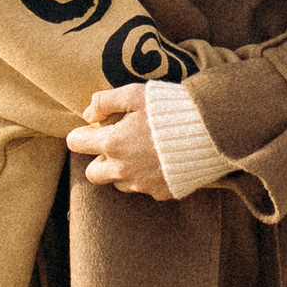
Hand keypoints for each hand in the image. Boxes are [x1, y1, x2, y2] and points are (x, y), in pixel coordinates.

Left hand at [66, 82, 174, 197]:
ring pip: (119, 183)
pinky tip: (160, 160)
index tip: (95, 128)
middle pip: (92, 174)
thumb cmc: (171, 108)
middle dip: (99, 159)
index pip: (76, 143)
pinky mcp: (162, 192)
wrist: (210, 132)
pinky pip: (145, 188)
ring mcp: (142, 184)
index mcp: (113, 143)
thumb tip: (87, 114)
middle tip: (116, 143)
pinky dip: (147, 177)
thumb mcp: (136, 94)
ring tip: (142, 150)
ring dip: (123, 169)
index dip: (82, 134)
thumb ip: (106, 101)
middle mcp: (123, 169)